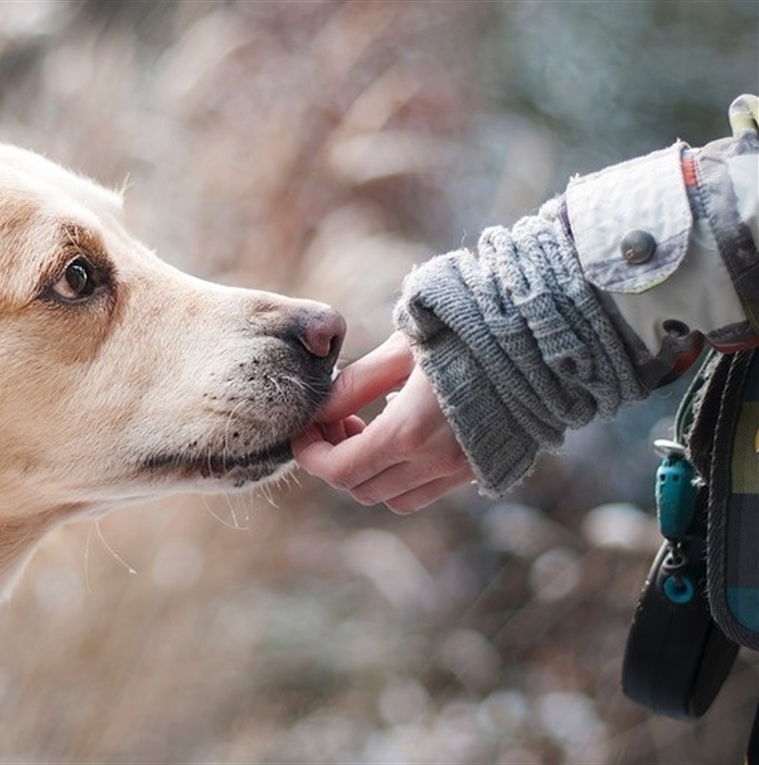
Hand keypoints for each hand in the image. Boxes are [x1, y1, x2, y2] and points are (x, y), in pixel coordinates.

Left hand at [294, 331, 474, 513]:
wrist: (545, 337)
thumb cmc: (468, 330)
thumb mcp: (402, 348)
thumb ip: (356, 384)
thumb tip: (320, 409)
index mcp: (410, 432)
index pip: (340, 470)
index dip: (311, 455)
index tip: (304, 430)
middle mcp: (436, 462)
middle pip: (361, 489)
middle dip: (336, 460)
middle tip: (335, 421)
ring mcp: (462, 470)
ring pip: (394, 498)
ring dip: (370, 472)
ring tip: (367, 427)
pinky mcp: (482, 468)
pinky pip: (428, 490)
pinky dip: (403, 474)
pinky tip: (405, 431)